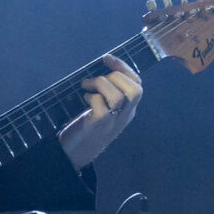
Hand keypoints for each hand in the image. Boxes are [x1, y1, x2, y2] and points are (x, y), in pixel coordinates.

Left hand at [58, 54, 142, 168]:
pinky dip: (92, 97)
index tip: (106, 58)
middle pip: (135, 90)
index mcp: (128, 110)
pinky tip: (85, 99)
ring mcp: (113, 121)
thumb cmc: (87, 126)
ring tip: (86, 86)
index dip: (123, 67)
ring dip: (100, 84)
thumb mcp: (105, 109)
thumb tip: (102, 68)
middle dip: (115, 76)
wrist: (75, 154)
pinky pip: (101, 106)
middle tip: (96, 80)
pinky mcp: (99, 126)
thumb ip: (108, 93)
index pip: (137, 84)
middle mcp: (125, 116)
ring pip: (119, 96)